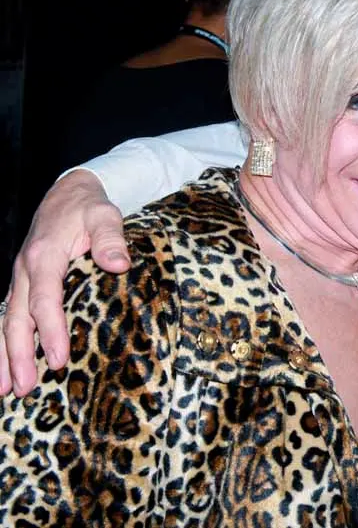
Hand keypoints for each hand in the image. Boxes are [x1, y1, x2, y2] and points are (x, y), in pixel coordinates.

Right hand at [0, 170, 128, 395]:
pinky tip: (7, 367)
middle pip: (17, 318)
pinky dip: (5, 343)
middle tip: (25, 387)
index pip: (45, 300)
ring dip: (5, 356)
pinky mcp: (23, 285)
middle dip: (19, 355)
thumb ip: (111, 238)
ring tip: (6, 390)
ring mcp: (20, 279)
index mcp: (44, 256)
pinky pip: (10, 316)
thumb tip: (120, 264)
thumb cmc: (89, 207)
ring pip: (7, 321)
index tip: (58, 359)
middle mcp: (25, 270)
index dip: (50, 331)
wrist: (68, 194)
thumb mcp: (104, 215)